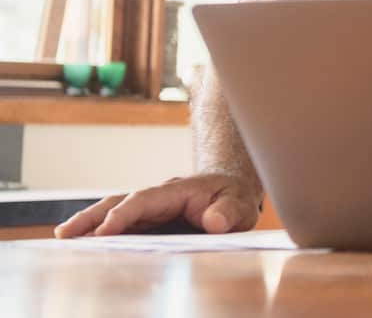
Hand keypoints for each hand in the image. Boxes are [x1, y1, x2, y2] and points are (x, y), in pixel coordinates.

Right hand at [54, 173, 261, 237]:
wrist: (233, 191)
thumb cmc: (234, 198)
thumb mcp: (239, 205)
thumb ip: (228, 212)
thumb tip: (214, 222)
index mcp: (177, 191)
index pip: (144, 200)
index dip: (123, 214)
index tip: (104, 231)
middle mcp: (158, 198)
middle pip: (119, 202)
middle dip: (92, 216)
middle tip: (65, 234)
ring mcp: (151, 209)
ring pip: (115, 212)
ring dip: (89, 224)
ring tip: (64, 239)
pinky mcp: (149, 222)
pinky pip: (122, 226)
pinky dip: (102, 234)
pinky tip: (84, 248)